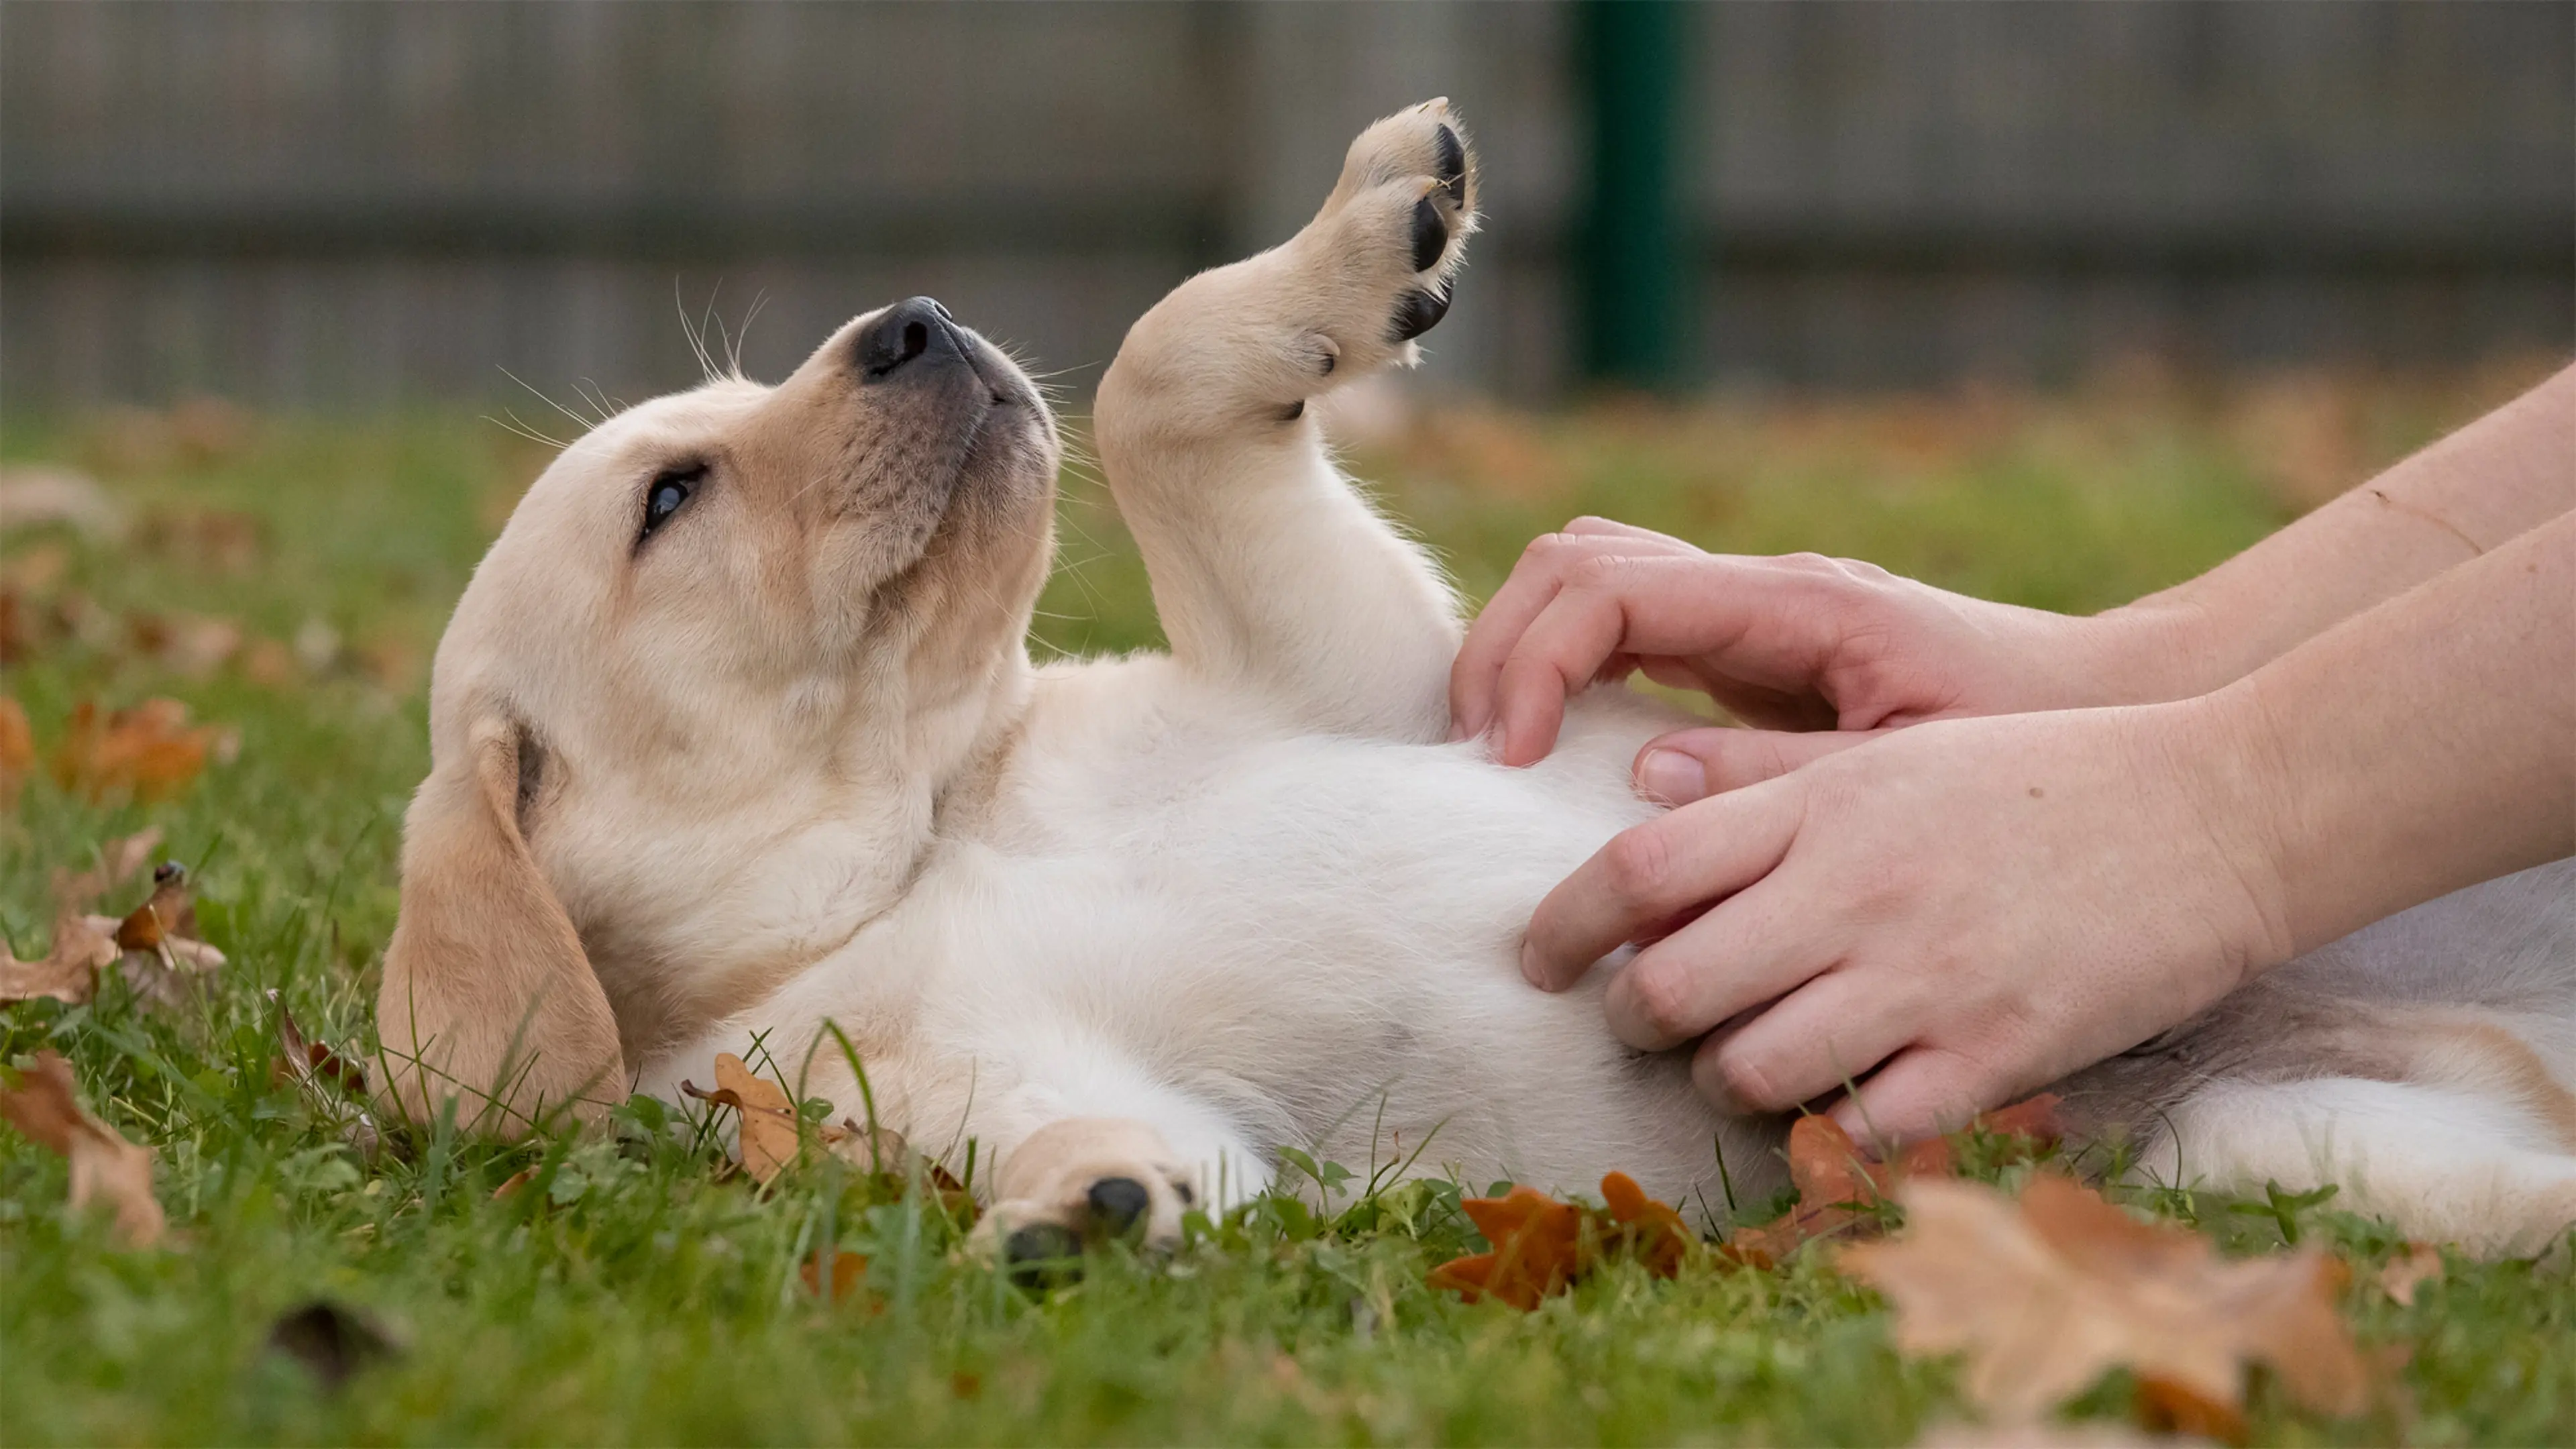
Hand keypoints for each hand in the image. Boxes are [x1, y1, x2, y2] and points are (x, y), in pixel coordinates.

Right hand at [1447, 518, 2199, 778]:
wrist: (2115, 707)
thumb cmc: (2034, 740)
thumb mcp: (1917, 772)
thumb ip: (1785, 773)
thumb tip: (1644, 776)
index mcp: (1794, 602)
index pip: (1606, 584)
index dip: (1530, 661)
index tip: (1507, 758)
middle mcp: (1759, 591)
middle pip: (1573, 559)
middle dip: (1501, 644)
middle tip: (1479, 755)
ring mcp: (1749, 616)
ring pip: (1588, 577)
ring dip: (1523, 650)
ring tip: (1499, 751)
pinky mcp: (1749, 654)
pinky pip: (1624, 630)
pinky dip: (1565, 671)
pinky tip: (1555, 753)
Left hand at [1519, 699, 2294, 1140]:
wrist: (2218, 809)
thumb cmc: (2044, 774)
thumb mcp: (1894, 748)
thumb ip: (1764, 770)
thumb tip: (1636, 779)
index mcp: (1821, 808)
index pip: (1638, 869)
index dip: (1562, 923)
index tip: (1538, 955)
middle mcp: (1853, 895)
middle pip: (1670, 988)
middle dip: (1630, 1022)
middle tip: (1638, 1024)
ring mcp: (1922, 981)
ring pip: (1747, 1071)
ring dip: (1720, 1084)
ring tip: (1736, 1067)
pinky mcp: (1995, 1056)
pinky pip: (1861, 1132)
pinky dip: (1825, 1138)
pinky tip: (1831, 1115)